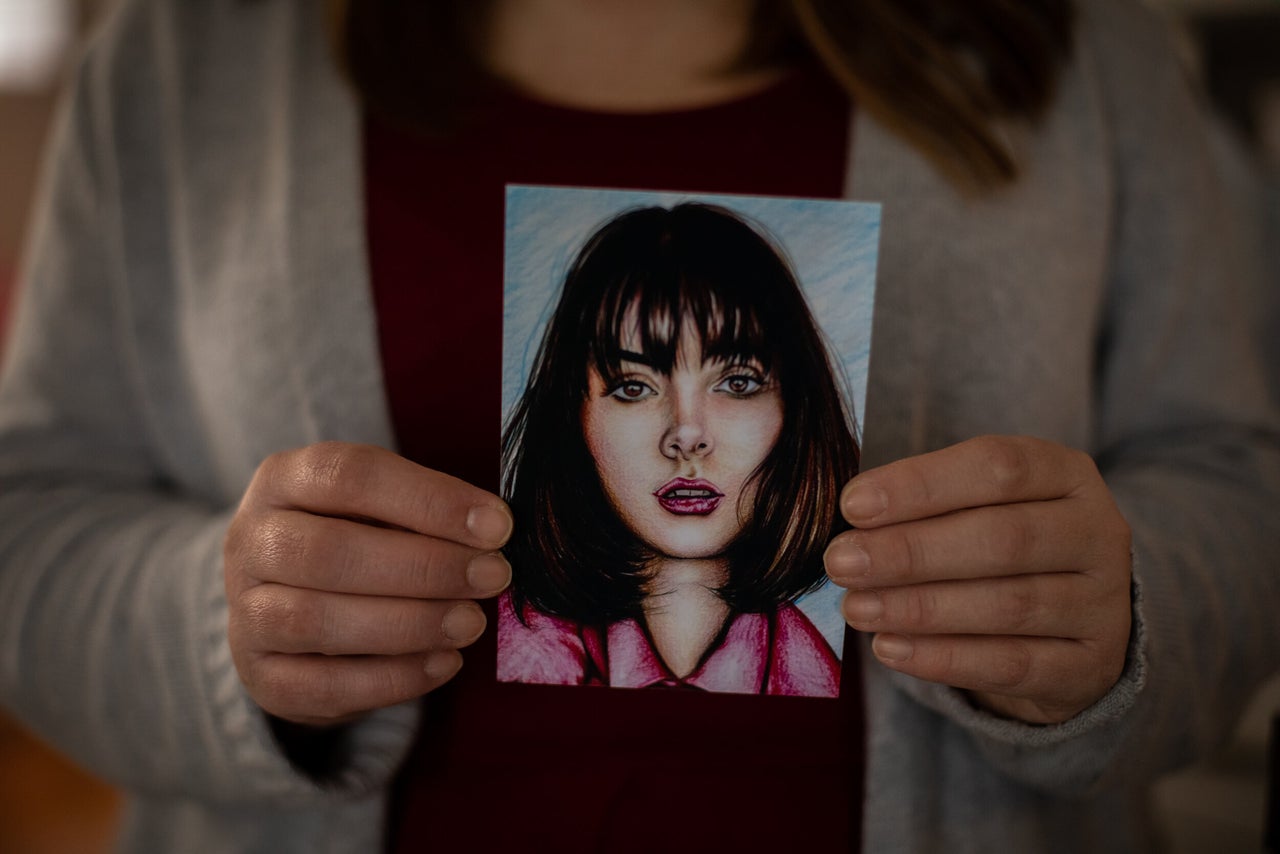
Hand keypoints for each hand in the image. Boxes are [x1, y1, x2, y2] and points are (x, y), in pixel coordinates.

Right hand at [224, 442, 512, 726]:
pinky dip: (391, 679)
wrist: (289, 605)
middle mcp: (251, 541)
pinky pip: (320, 685)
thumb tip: (493, 533)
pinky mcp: (260, 677)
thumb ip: (427, 514)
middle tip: (492, 576)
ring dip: (408, 624)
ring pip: (316, 621)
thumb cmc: (356, 539)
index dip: (429, 500)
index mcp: (283, 479)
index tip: (498, 525)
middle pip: (329, 552)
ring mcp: (245, 613)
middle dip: (424, 566)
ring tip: (470, 623)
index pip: (350, 476)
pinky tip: (445, 664)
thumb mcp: (382, 508)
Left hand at [824, 435, 1131, 723]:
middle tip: (841, 562)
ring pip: (1009, 606)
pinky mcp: (1090, 667)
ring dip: (920, 608)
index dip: (920, 484)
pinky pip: (1013, 666)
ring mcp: (1103, 603)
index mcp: (1066, 474)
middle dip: (911, 551)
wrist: (1072, 626)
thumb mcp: (976, 505)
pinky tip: (890, 648)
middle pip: (1002, 538)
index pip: (997, 467)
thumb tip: (851, 520)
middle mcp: (1097, 533)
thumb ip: (924, 505)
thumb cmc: (1002, 546)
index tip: (852, 505)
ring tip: (856, 607)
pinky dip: (944, 659)